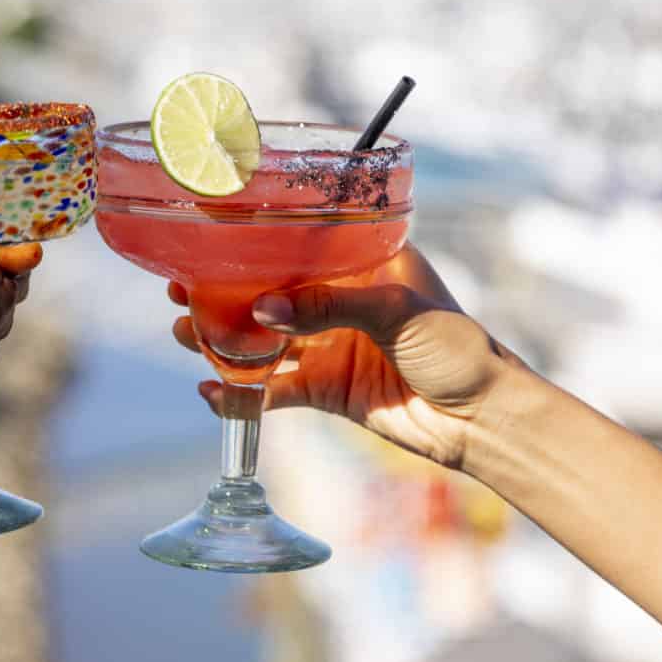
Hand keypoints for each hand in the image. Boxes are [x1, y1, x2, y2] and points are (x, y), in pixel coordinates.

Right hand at [171, 245, 521, 469]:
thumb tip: (262, 309)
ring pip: (263, 340)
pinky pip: (273, 390)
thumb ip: (327, 307)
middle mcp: (339, 300)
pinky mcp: (325, 390)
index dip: (253, 243)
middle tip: (180, 289)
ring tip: (185, 334)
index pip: (299, 244)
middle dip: (223, 292)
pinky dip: (241, 392)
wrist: (481, 420)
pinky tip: (211, 391)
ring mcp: (329, 345)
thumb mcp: (394, 312)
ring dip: (223, 340)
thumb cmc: (457, 347)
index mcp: (362, 263)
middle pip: (269, 292)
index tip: (210, 241)